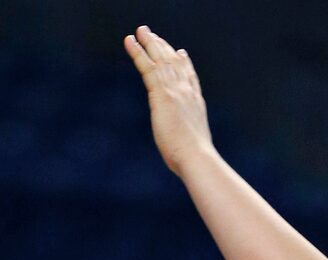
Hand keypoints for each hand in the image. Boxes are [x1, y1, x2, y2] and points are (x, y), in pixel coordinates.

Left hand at [124, 25, 213, 175]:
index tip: (180, 52)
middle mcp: (187, 92)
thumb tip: (189, 154)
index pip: (190, 77)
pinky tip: (130, 41)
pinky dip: (138, 52)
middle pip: (174, 63)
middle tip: (153, 35)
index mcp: (196, 104)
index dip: (185, 63)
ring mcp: (175, 90)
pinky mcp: (162, 93)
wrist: (196, 157)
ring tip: (140, 31)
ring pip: (160, 59)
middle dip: (164, 47)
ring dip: (149, 42)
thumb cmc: (195, 161)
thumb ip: (189, 140)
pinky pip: (147, 66)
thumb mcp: (194, 146)